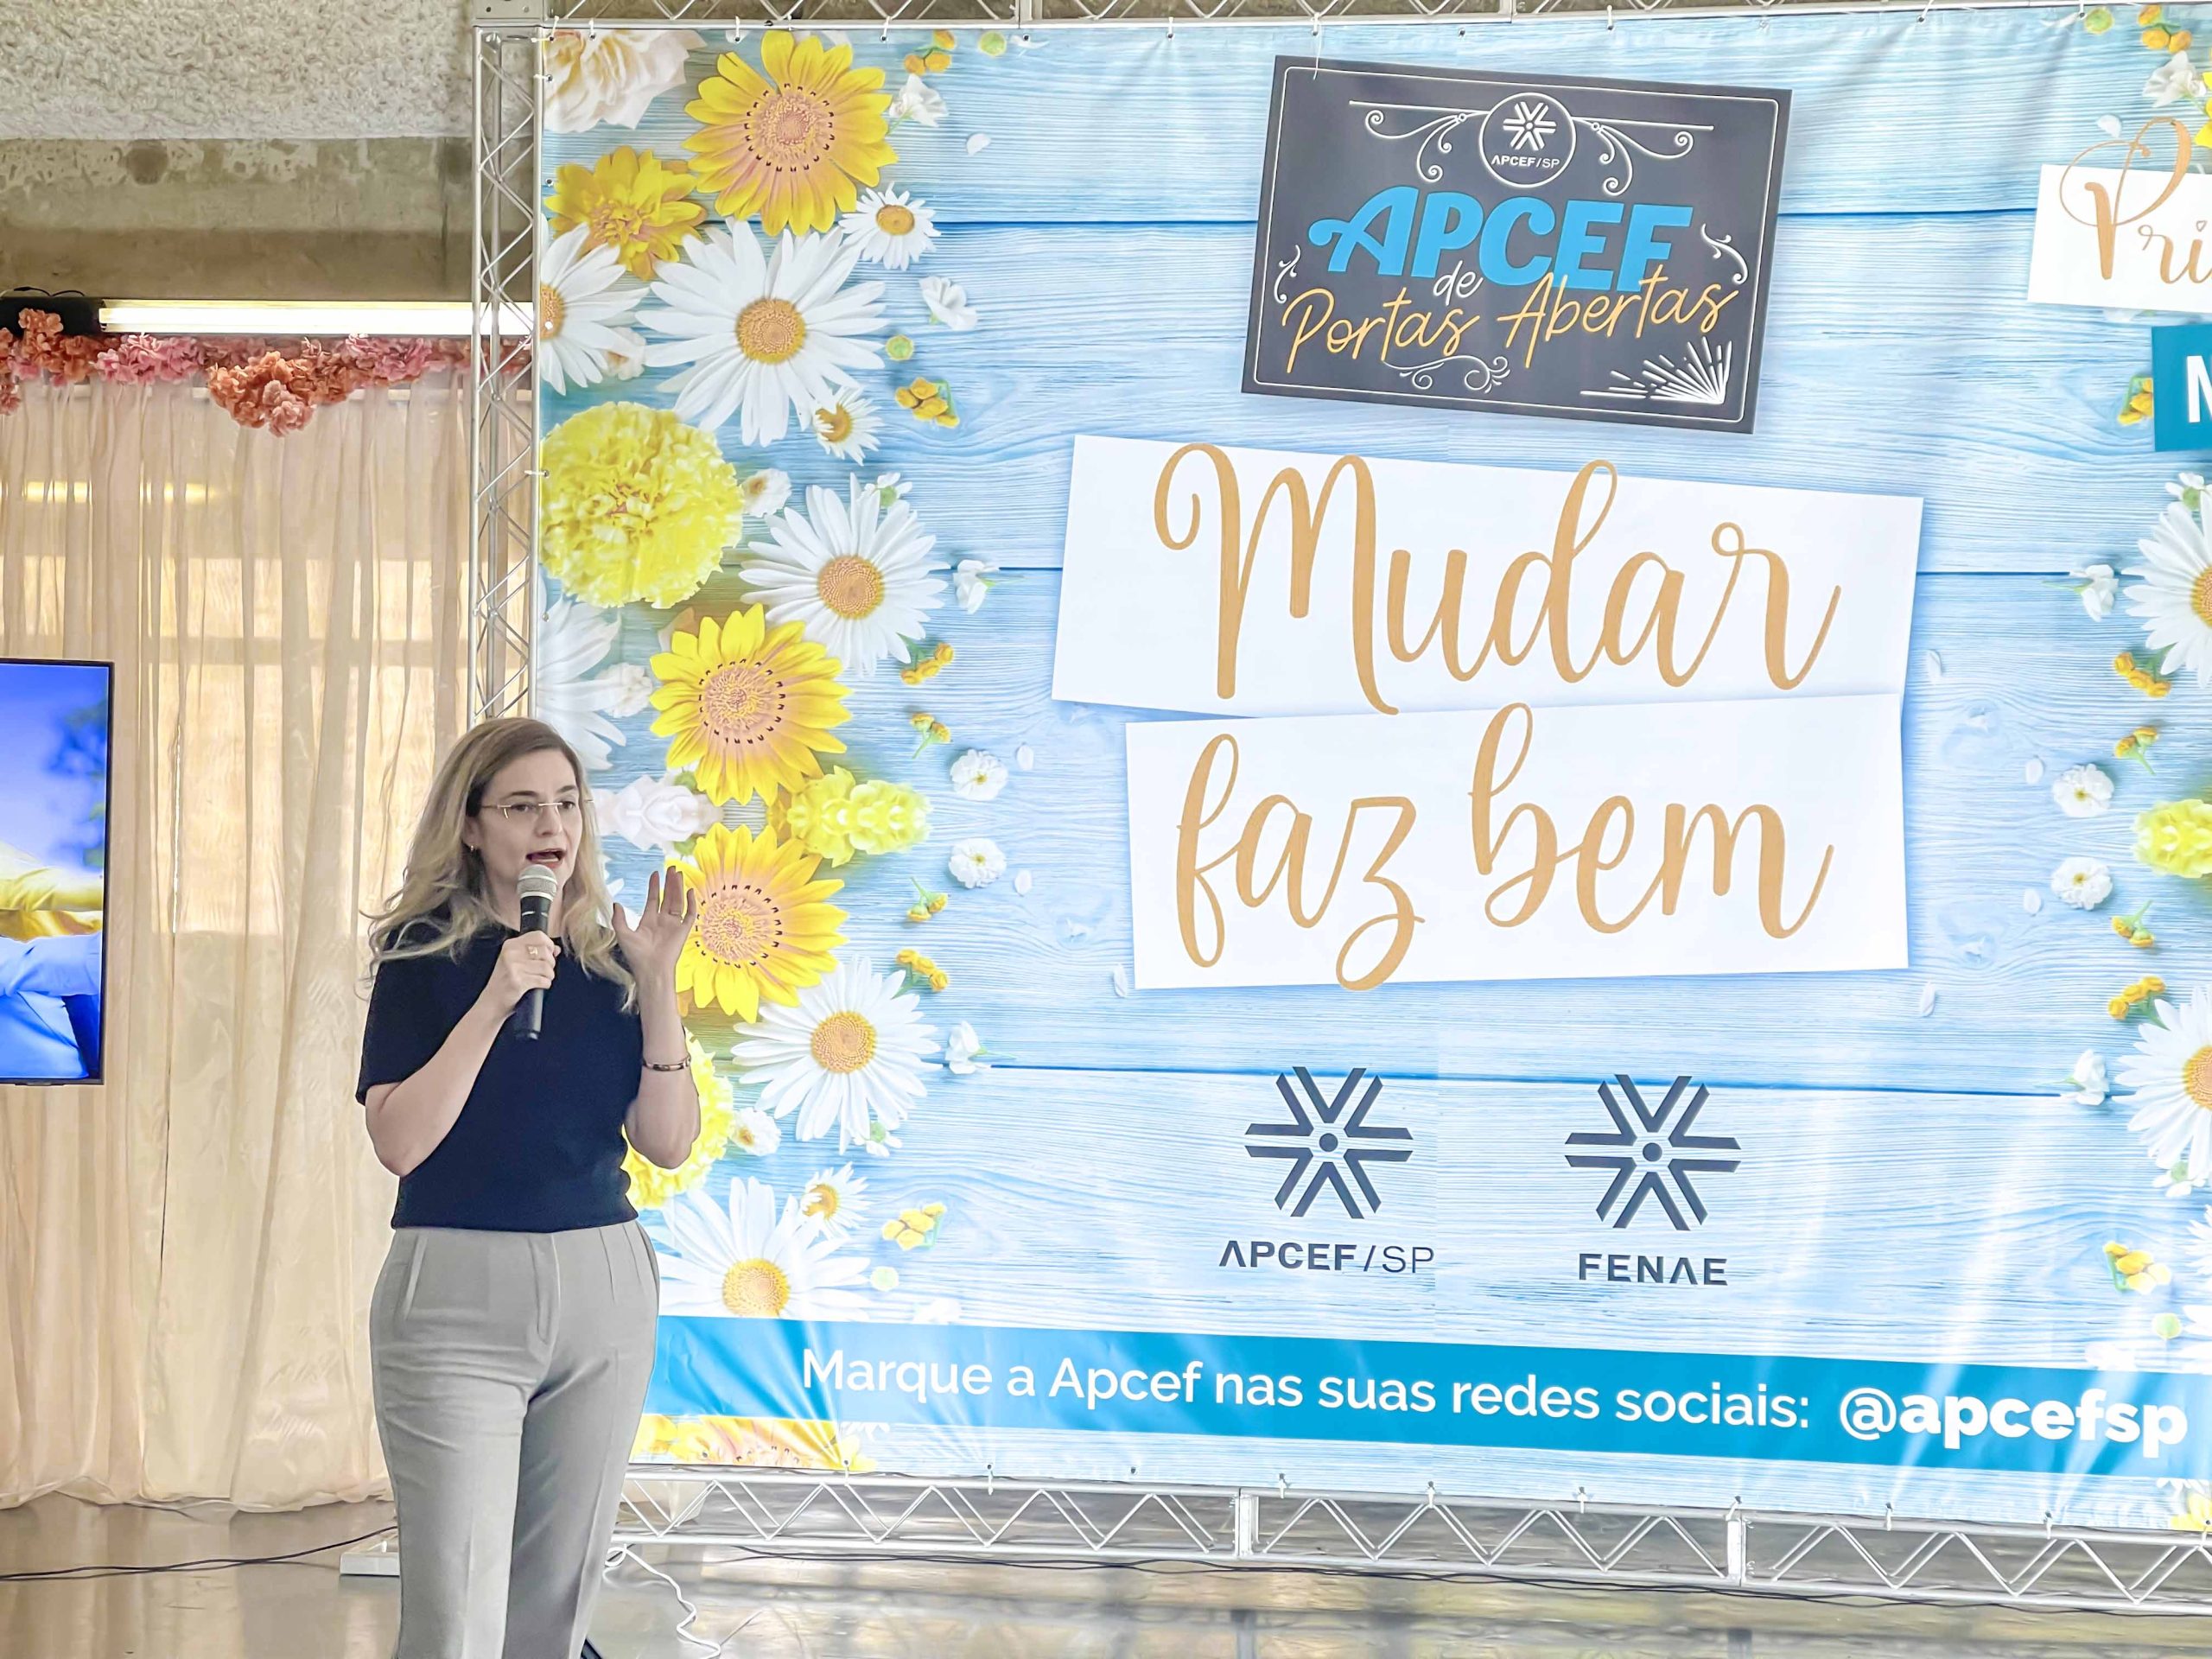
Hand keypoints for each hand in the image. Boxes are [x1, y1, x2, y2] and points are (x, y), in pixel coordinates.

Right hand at [479, 931, 557, 1013]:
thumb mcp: (516, 962)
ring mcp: (513, 967)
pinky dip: (546, 984)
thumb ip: (536, 952)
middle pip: (545, 951)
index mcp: (510, 945)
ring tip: (544, 979)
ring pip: (546, 966)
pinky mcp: (517, 982)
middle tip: (546, 970)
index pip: (538, 935)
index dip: (549, 944)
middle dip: (551, 962)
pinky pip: (542, 980)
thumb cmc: (505, 982)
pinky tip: (541, 985)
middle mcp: (510, 953)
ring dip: (549, 975)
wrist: (491, 1002)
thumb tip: (557, 949)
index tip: (551, 953)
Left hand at [613, 868, 697, 986]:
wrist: (650, 969)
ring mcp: (674, 925)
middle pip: (667, 898)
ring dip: (678, 888)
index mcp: (648, 922)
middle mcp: (662, 922)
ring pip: (678, 902)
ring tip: (678, 874)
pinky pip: (690, 914)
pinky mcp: (683, 931)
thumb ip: (619, 918)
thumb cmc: (636, 955)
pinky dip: (691, 903)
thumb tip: (616, 903)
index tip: (655, 874)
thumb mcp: (623, 934)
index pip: (653, 899)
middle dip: (669, 883)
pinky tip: (689, 891)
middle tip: (671, 868)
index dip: (654, 887)